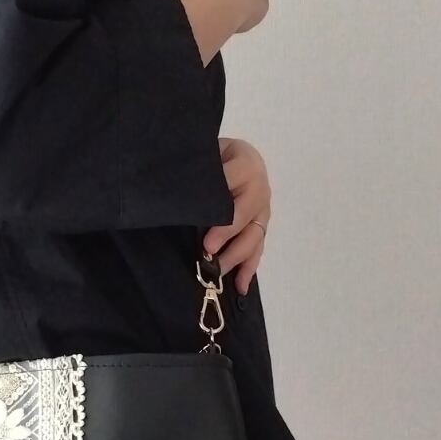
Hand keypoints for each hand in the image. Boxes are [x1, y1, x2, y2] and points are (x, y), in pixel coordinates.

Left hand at [202, 137, 271, 294]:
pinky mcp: (260, 225)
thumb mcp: (204, 157)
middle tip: (208, 256)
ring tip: (218, 275)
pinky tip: (240, 286)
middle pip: (247, 217)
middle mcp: (260, 187)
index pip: (233, 191)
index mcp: (246, 163)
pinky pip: (258, 248)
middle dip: (228, 239)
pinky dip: (249, 268)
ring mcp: (262, 208)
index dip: (221, 216)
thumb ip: (199, 175)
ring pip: (254, 237)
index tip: (206, 238)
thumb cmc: (209, 155)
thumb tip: (178, 199)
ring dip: (236, 258)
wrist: (227, 154)